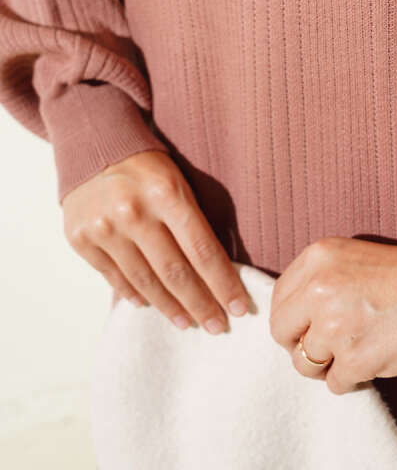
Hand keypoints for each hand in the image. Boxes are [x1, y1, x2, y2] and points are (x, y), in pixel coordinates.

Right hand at [61, 149, 253, 332]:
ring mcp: (104, 228)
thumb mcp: (178, 181)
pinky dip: (135, 295)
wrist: (94, 146)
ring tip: (188, 322)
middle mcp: (134, 212)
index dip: (223, 284)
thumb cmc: (147, 167)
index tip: (240, 308)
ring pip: (145, 281)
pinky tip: (150, 306)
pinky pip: (114, 277)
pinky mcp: (81, 239)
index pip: (202, 249)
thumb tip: (216, 273)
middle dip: (201, 304)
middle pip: (175, 272)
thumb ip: (193, 221)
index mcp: (167, 193)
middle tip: (217, 326)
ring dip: (170, 307)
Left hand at [268, 236, 396, 393]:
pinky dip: (352, 378)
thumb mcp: (353, 256)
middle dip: (301, 343)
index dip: (294, 318)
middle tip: (327, 345)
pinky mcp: (356, 359)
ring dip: (327, 364)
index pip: (279, 299)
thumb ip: (319, 279)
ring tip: (354, 350)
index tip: (310, 324)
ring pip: (304, 364)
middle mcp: (319, 289)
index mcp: (318, 257)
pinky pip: (335, 383)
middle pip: (282, 333)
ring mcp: (335, 326)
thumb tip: (294, 315)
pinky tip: (373, 359)